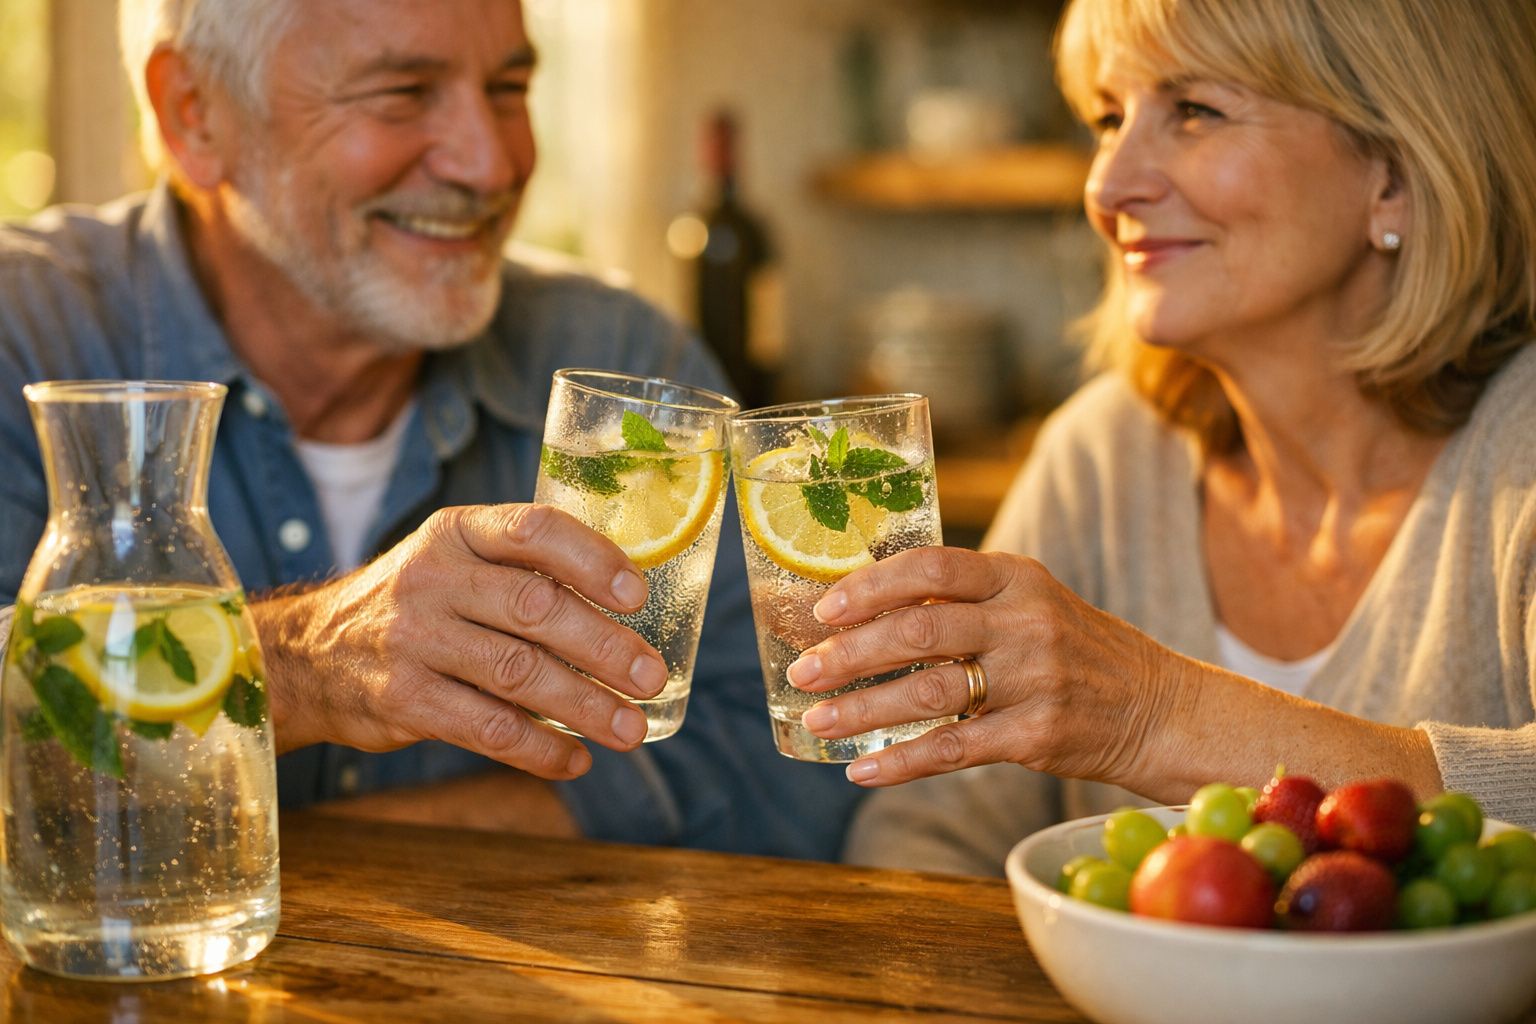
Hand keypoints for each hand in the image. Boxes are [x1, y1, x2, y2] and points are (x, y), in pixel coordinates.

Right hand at [253, 503, 667, 779]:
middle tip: (651, 677)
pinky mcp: (402, 700)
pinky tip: (575, 759)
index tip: (638, 595)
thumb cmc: (418, 603)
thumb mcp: (455, 558)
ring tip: (630, 729)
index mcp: (458, 531)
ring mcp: (413, 640)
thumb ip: (524, 569)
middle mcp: (433, 578)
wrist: (309, 654)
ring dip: (584, 706)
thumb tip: (629, 608)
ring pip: (517, 674)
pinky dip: (538, 749)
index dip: (592, 559)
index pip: (533, 530)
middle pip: (535, 609)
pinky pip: (485, 728)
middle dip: (603, 646)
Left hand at [784, 547, 1183, 788]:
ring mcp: (1033, 678)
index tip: (823, 611)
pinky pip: (954, 748)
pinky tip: (863, 770)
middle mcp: (1024, 621)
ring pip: (928, 690)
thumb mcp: (1030, 603)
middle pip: (918, 628)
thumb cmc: (1075, 652)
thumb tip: (864, 608)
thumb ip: (961, 600)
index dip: (869, 586)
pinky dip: (902, 761)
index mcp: (1015, 577)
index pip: (929, 565)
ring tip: (818, 721)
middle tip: (804, 672)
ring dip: (862, 709)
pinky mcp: (1037, 733)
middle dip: (850, 653)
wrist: (1158, 708)